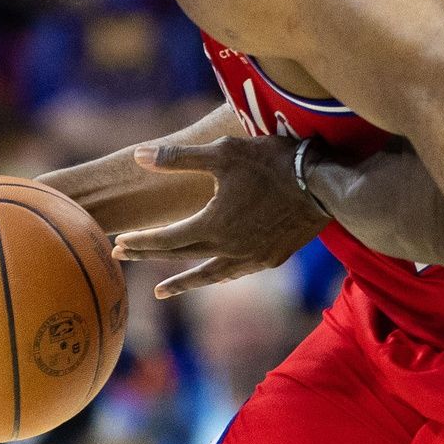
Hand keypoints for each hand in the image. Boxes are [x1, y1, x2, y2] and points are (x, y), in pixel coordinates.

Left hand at [111, 136, 329, 298]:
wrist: (324, 184)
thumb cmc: (271, 163)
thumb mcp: (223, 152)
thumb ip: (178, 158)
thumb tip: (137, 156)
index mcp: (212, 226)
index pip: (165, 240)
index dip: (141, 242)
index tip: (119, 243)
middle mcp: (228, 250)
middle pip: (180, 258)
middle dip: (150, 256)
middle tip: (124, 256)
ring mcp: (251, 259)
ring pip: (208, 276)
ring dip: (183, 281)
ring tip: (163, 291)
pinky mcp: (271, 259)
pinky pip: (235, 273)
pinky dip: (216, 275)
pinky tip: (214, 274)